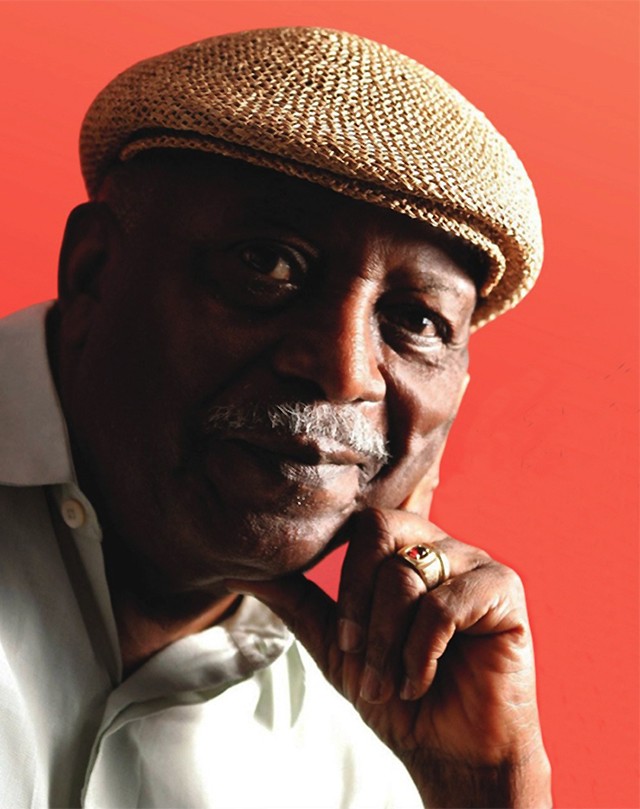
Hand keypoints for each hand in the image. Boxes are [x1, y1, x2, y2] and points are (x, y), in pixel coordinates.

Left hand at [226, 508, 551, 807]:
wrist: (451, 752)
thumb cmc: (398, 694)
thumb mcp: (337, 646)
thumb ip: (299, 600)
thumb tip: (246, 570)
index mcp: (404, 547)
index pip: (362, 519)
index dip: (342, 563)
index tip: (340, 625)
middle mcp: (439, 543)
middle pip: (377, 533)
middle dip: (356, 606)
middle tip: (356, 657)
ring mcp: (474, 562)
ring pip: (405, 575)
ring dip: (385, 643)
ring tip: (389, 683)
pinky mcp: (504, 590)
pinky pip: (443, 606)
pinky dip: (420, 653)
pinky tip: (422, 681)